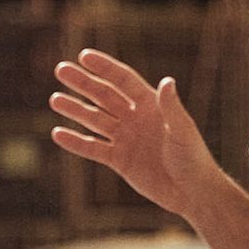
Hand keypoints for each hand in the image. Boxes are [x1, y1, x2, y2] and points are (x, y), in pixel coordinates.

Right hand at [49, 49, 211, 215]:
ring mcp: (126, 138)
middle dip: (83, 83)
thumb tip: (167, 81)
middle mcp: (135, 118)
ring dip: (75, 109)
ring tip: (55, 99)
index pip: (123, 80)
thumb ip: (171, 107)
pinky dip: (76, 142)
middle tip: (60, 70)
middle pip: (104, 96)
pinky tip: (58, 133)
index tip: (83, 56)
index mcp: (151, 105)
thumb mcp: (182, 131)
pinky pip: (93, 148)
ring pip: (95, 120)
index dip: (104, 68)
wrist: (192, 193)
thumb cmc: (193, 158)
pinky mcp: (119, 160)